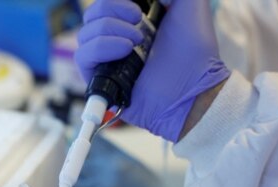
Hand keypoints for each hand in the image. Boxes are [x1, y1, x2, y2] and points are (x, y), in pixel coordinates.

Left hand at [72, 134, 168, 186]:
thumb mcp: (136, 166)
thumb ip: (113, 154)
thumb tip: (94, 143)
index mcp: (117, 162)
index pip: (89, 145)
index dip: (81, 144)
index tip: (78, 145)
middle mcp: (103, 177)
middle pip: (77, 163)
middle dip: (75, 162)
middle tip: (76, 163)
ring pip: (76, 183)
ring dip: (78, 181)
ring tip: (86, 182)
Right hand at [75, 0, 229, 140]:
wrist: (193, 85)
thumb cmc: (194, 50)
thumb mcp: (190, 4)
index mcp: (132, 21)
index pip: (105, 3)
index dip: (115, 0)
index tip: (139, 4)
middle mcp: (116, 40)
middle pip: (92, 14)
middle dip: (112, 8)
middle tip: (139, 19)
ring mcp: (107, 61)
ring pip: (85, 33)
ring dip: (111, 28)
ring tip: (137, 41)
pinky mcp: (100, 81)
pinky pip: (83, 56)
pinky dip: (101, 47)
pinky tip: (125, 50)